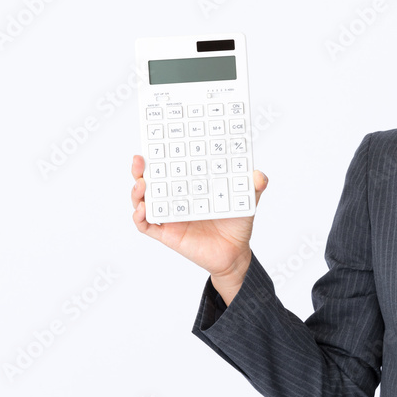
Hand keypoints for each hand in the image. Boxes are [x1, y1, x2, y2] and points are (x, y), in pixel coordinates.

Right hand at [130, 155, 268, 303]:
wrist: (235, 254)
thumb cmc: (236, 224)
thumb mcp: (246, 201)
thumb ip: (254, 186)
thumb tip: (259, 175)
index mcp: (190, 186)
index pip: (170, 167)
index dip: (159, 156)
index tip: (154, 143)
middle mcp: (176, 199)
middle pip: (150, 181)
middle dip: (140, 169)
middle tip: (140, 159)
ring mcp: (169, 216)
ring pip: (144, 201)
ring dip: (137, 192)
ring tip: (141, 183)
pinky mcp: (167, 234)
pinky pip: (146, 226)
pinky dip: (139, 218)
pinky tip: (141, 210)